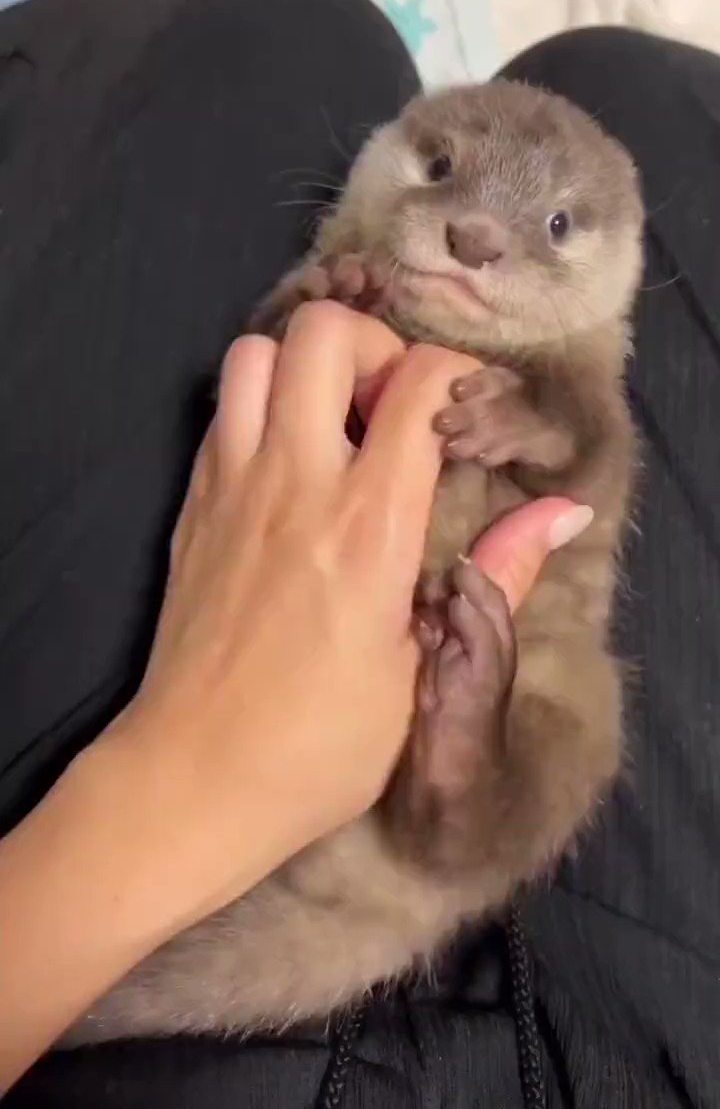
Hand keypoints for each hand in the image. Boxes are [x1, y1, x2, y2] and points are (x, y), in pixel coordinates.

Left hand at [0, 301, 590, 1087]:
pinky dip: (260, 404)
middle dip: (374, 346)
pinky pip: (221, 408)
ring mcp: (232, 484)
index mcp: (369, 523)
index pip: (419, 383)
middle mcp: (295, 481)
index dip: (458, 375)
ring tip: (334, 424)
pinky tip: (287, 463)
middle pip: (325, 331)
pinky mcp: (191, 502)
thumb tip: (563, 511)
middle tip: (392, 408)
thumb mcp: (427, 669)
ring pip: (257, 352)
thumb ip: (496, 575)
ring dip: (304, 367)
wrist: (194, 777)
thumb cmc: (321, 743)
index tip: (468, 414)